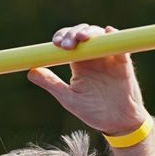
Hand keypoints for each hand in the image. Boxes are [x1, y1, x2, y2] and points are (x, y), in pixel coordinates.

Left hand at [27, 24, 147, 136]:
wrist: (117, 124)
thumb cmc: (93, 112)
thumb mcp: (69, 99)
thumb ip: (52, 84)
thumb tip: (31, 71)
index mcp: (78, 63)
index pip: (68, 42)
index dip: (62, 37)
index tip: (56, 44)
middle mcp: (93, 57)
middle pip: (83, 34)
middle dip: (74, 33)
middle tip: (68, 44)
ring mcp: (108, 58)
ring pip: (100, 35)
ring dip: (90, 32)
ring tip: (82, 38)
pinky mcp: (123, 62)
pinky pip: (120, 45)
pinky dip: (114, 36)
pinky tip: (108, 32)